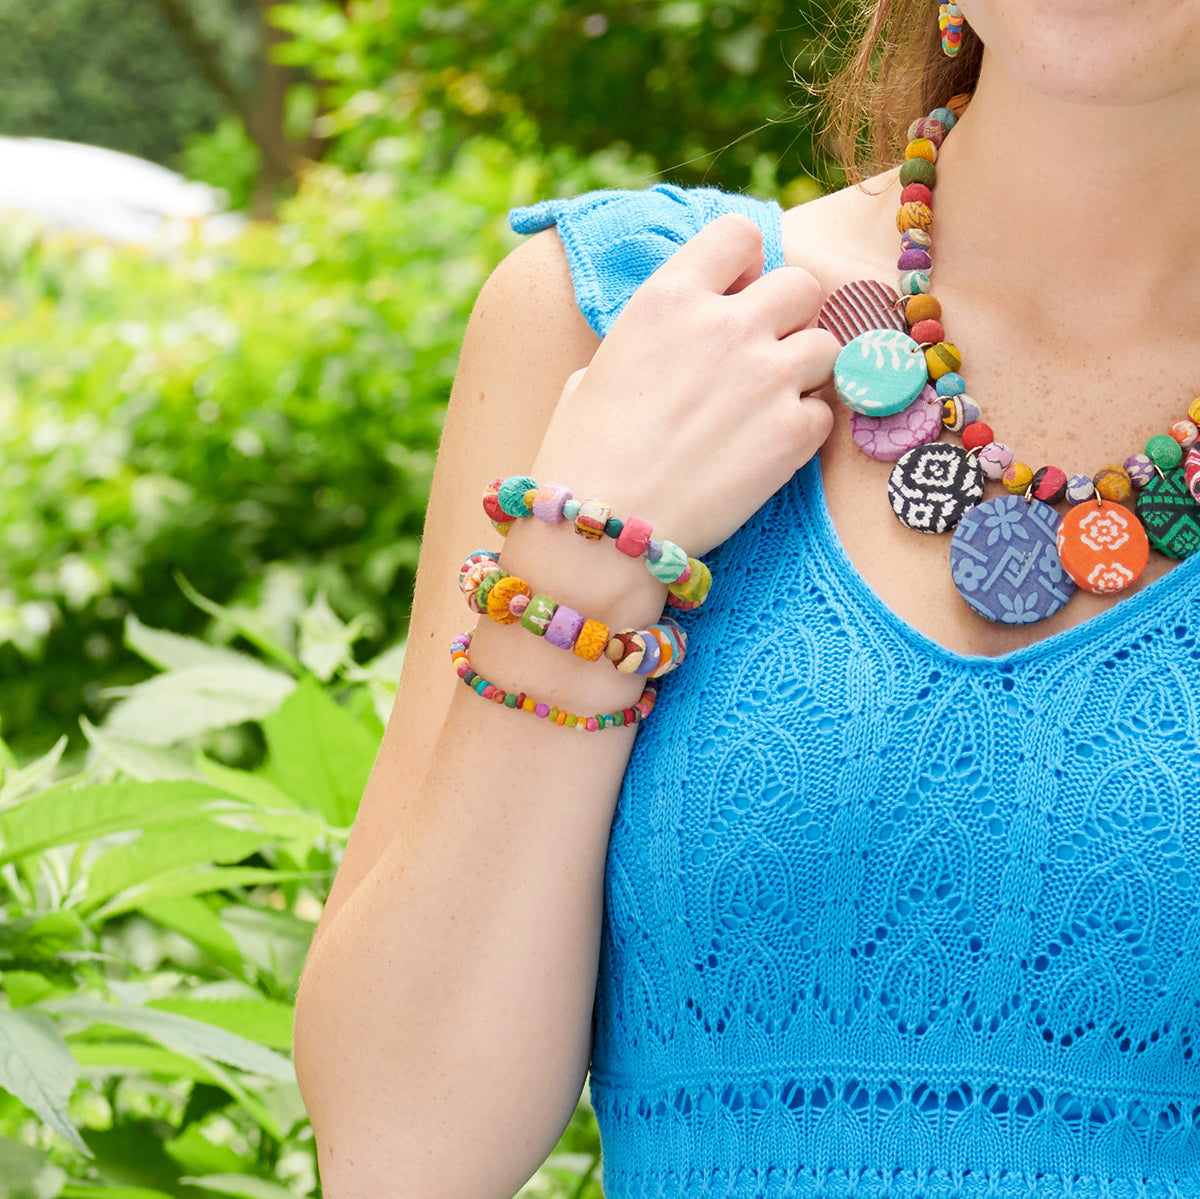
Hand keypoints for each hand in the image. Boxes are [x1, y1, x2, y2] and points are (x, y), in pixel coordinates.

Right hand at [531, 213, 838, 555]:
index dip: (746, 263)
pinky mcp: (793, 433)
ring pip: (826, 345)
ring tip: (767, 407)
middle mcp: (725, 324)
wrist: (600, 531)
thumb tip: (674, 344)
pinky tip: (764, 451)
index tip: (737, 292)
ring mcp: (767, 377)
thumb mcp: (596, 370)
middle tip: (761, 356)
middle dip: (788, 316)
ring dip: (804, 371)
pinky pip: (825, 412)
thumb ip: (651, 339)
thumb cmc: (581, 455)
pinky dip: (803, 429)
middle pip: (802, 284)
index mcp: (668, 298)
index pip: (739, 233)